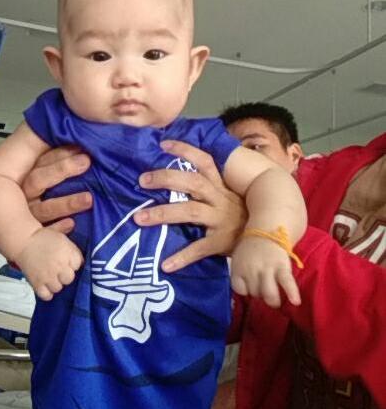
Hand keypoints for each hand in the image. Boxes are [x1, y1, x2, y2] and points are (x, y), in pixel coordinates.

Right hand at [15, 228, 83, 300]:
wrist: (21, 241)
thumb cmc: (40, 237)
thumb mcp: (56, 231)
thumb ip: (66, 229)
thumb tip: (72, 223)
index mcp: (67, 252)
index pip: (78, 264)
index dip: (73, 263)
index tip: (68, 262)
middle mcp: (60, 265)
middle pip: (70, 278)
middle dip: (65, 275)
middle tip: (59, 270)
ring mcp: (49, 276)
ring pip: (59, 288)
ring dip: (55, 284)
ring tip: (51, 277)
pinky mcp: (38, 284)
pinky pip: (47, 295)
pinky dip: (46, 293)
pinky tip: (45, 286)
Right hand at [21, 146, 91, 232]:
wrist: (29, 240)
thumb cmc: (44, 201)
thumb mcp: (44, 176)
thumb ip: (55, 164)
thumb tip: (79, 148)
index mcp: (24, 178)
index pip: (39, 162)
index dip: (59, 155)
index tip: (80, 146)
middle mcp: (23, 197)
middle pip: (37, 181)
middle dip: (62, 170)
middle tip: (86, 161)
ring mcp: (25, 218)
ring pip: (43, 209)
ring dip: (66, 203)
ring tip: (88, 198)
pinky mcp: (29, 240)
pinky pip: (43, 233)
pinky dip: (57, 228)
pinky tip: (71, 224)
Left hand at [133, 140, 246, 271]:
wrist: (269, 241)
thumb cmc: (244, 217)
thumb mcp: (232, 197)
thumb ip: (212, 188)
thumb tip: (179, 178)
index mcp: (222, 187)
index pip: (205, 161)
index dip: (185, 150)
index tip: (163, 144)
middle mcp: (220, 199)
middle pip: (192, 183)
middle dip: (166, 178)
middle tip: (142, 180)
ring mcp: (220, 220)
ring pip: (189, 212)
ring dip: (163, 213)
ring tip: (139, 218)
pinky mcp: (220, 242)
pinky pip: (199, 249)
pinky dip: (182, 256)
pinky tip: (166, 264)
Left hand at [230, 236, 300, 307]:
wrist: (268, 229)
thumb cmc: (252, 248)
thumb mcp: (238, 259)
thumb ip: (240, 274)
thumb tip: (246, 293)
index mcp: (239, 268)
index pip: (239, 289)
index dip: (245, 290)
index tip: (249, 286)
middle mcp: (251, 270)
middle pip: (255, 293)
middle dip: (259, 294)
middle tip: (263, 289)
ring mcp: (267, 269)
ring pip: (269, 293)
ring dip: (272, 300)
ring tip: (275, 301)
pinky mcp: (282, 267)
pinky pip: (287, 282)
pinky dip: (292, 293)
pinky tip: (296, 302)